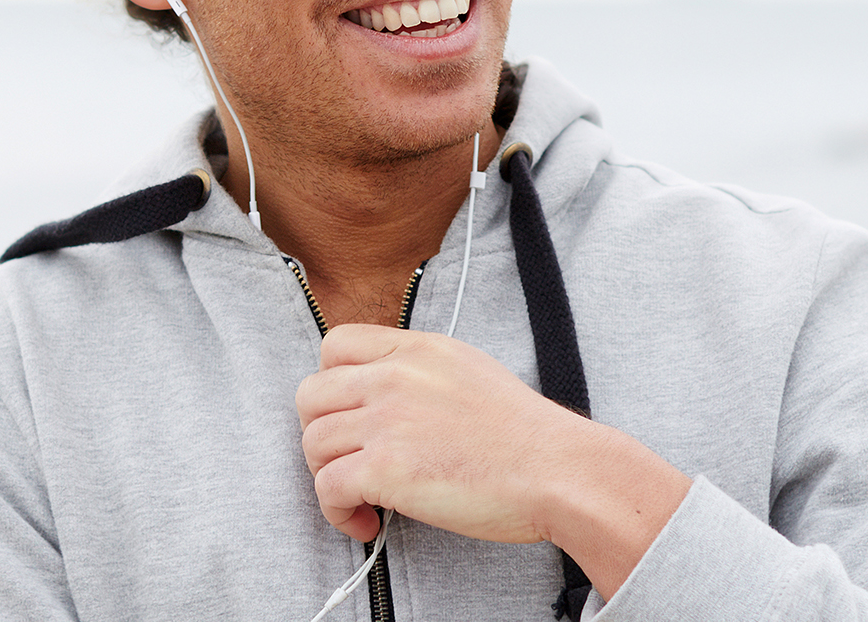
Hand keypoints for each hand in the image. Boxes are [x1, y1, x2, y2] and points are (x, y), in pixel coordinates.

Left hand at [294, 324, 689, 595]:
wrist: (558, 471)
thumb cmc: (525, 435)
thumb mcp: (469, 370)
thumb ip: (421, 371)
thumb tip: (384, 396)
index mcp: (417, 349)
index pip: (335, 343)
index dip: (329, 383)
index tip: (347, 416)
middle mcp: (395, 376)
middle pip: (310, 395)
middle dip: (320, 434)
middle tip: (347, 462)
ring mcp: (388, 421)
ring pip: (313, 444)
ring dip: (328, 478)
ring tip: (361, 500)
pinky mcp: (386, 469)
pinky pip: (328, 488)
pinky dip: (338, 513)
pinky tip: (366, 523)